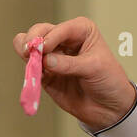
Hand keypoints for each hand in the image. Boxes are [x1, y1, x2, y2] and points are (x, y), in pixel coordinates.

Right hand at [13, 17, 135, 129]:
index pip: (60, 28)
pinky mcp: (45, 74)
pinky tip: (32, 74)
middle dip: (33, 40)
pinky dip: (28, 69)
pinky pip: (31, 67)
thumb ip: (68, 64)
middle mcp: (64, 39)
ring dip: (26, 52)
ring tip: (29, 61)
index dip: (51, 37)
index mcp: (81, 30)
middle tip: (29, 52)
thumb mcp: (93, 68)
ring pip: (30, 45)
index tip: (44, 48)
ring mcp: (53, 56)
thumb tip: (45, 60)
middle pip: (40, 31)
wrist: (109, 108)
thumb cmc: (109, 81)